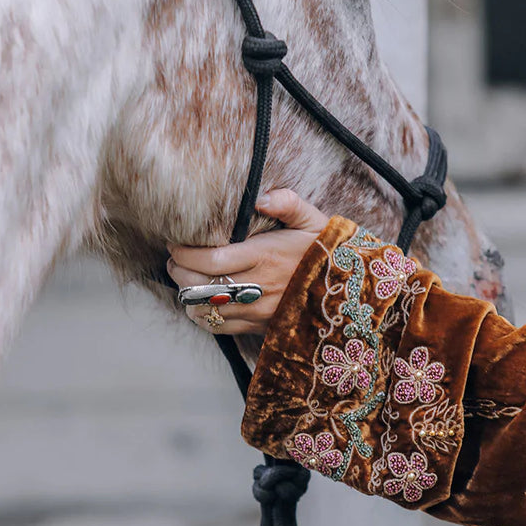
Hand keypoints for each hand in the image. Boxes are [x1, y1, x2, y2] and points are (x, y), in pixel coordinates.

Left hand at [167, 190, 329, 335]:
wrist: (351, 293)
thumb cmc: (327, 252)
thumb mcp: (314, 220)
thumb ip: (288, 203)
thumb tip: (260, 198)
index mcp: (266, 257)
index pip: (211, 259)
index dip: (185, 253)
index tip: (175, 243)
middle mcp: (258, 287)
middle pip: (201, 285)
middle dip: (179, 272)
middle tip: (174, 259)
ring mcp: (258, 311)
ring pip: (206, 309)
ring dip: (187, 295)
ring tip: (183, 278)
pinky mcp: (259, 327)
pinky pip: (219, 327)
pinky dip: (201, 316)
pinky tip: (198, 304)